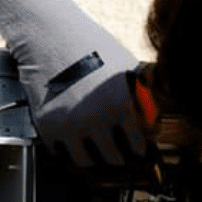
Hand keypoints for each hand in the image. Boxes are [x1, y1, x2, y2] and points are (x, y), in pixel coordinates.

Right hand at [0, 0, 152, 171]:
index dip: (139, 147)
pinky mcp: (48, 127)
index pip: (138, 146)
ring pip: (86, 161)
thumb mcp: (128, 68)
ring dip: (92, 155)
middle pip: (114, 159)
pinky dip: (66, 147)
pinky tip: (72, 134)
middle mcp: (97, 119)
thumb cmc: (92, 49)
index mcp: (122, 105)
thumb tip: (152, 121)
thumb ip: (142, 96)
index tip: (137, 149)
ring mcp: (70, 125)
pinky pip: (60, 152)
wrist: (52, 40)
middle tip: (116, 149)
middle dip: (117, 154)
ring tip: (94, 145)